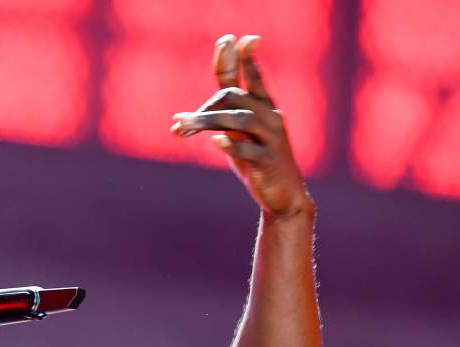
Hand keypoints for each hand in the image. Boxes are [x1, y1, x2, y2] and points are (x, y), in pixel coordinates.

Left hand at [171, 34, 313, 218]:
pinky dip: (232, 145)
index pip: (251, 75)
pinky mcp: (268, 162)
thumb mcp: (234, 138)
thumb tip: (178, 117)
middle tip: (179, 124)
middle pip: (233, 97)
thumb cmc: (256, 161)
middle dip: (204, 108)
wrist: (282, 196)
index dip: (241, 57)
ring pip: (239, 119)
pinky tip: (216, 143)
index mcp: (263, 107)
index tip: (230, 38)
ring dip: (208, 122)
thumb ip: (213, 123)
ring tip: (183, 129)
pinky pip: (250, 150)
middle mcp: (269, 117)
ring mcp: (271, 139)